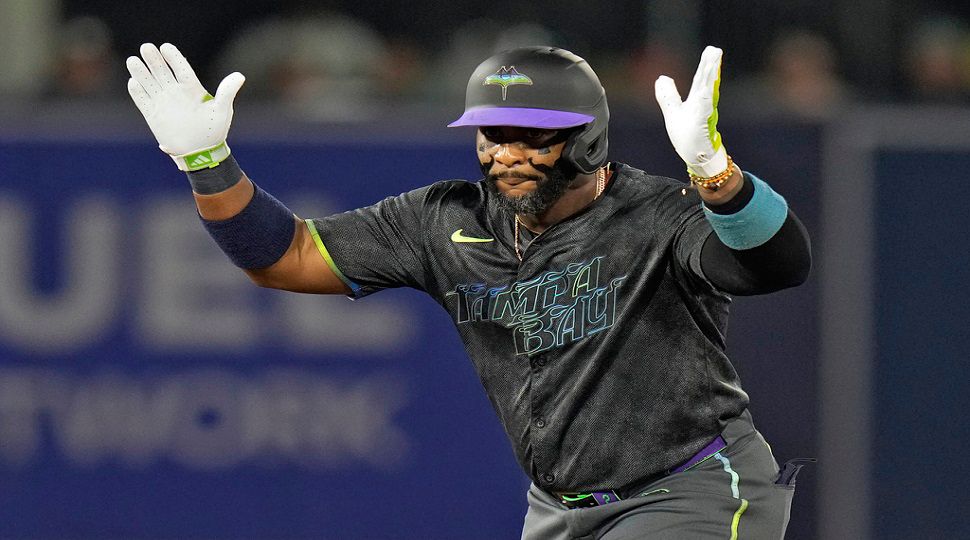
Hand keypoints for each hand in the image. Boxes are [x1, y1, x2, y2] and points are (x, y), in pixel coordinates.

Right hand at [126, 43, 244, 170]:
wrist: (200, 153)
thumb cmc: (214, 131)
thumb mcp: (222, 111)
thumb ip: (227, 92)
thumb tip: (240, 75)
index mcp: (192, 89)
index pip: (181, 68)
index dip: (173, 58)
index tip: (165, 47)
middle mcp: (176, 92)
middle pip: (162, 71)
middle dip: (154, 60)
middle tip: (146, 48)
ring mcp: (163, 102)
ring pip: (150, 83)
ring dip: (141, 72)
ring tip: (133, 60)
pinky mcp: (153, 115)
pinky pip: (142, 101)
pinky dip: (137, 93)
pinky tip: (133, 83)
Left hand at [655, 46, 727, 177]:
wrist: (696, 156)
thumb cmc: (687, 135)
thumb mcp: (673, 111)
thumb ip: (668, 95)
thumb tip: (661, 77)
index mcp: (696, 100)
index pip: (701, 79)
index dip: (706, 65)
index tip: (712, 50)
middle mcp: (702, 104)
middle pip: (706, 82)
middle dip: (711, 66)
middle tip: (716, 50)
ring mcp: (704, 114)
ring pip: (708, 92)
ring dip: (711, 79)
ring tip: (714, 64)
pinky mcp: (701, 125)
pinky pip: (704, 110)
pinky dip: (706, 99)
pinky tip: (708, 88)